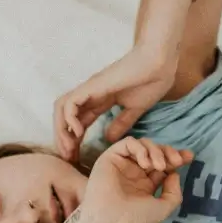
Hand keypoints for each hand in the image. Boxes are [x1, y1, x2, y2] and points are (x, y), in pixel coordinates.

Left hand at [54, 46, 177, 160]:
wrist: (159, 64)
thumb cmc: (151, 82)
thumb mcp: (134, 109)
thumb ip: (121, 123)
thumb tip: (108, 138)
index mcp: (100, 100)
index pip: (79, 122)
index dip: (74, 141)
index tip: (76, 158)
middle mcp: (90, 95)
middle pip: (65, 117)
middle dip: (64, 138)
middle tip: (69, 158)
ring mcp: (89, 89)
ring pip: (62, 109)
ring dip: (61, 130)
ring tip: (69, 148)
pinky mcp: (92, 86)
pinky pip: (70, 103)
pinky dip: (69, 118)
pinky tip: (78, 132)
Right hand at [81, 137, 192, 222]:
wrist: (110, 221)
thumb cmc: (135, 219)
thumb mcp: (163, 208)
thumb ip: (173, 192)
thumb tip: (174, 174)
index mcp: (146, 184)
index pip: (163, 164)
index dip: (176, 158)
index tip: (188, 157)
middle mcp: (134, 172)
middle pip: (155, 151)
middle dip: (169, 152)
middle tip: (177, 161)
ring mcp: (123, 164)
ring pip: (143, 145)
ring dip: (156, 151)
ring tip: (159, 166)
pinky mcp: (111, 157)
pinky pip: (128, 143)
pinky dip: (140, 149)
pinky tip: (145, 164)